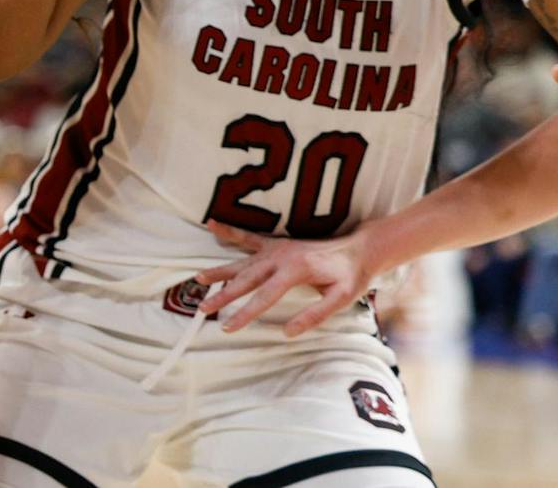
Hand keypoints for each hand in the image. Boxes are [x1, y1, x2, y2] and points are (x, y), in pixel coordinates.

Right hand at [194, 220, 374, 336]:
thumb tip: (287, 332)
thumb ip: (315, 315)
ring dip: (219, 271)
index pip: (263, 296)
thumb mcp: (342, 299)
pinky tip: (211, 225)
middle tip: (203, 309)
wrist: (359, 248)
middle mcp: (279, 256)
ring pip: (241, 262)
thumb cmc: (351, 275)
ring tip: (198, 278)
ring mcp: (275, 248)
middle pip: (245, 279)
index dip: (244, 313)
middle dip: (223, 295)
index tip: (228, 327)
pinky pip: (247, 238)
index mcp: (294, 270)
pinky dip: (228, 232)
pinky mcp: (275, 244)